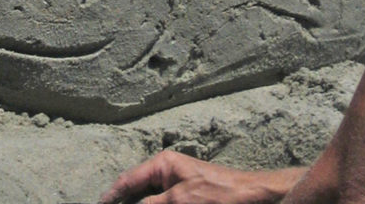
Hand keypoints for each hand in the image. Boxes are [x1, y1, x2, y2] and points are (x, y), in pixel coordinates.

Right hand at [98, 150, 302, 203]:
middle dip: (123, 203)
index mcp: (162, 164)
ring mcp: (177, 188)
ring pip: (149, 201)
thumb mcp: (180, 201)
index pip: (127, 181)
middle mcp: (167, 173)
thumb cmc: (219, 193)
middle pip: (136, 192)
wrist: (254, 197)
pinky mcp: (187, 200)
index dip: (110, 196)